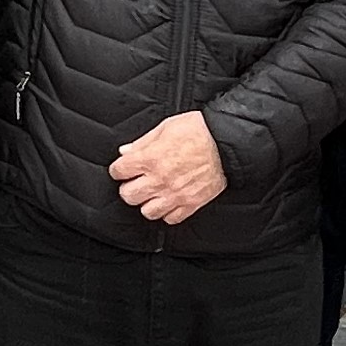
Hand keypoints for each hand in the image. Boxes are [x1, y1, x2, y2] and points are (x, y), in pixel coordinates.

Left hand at [108, 111, 224, 223]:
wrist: (226, 142)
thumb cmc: (199, 131)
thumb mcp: (165, 127)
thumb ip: (142, 143)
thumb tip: (125, 152)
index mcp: (151, 158)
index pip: (119, 171)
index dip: (118, 169)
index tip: (123, 168)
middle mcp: (160, 179)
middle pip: (129, 195)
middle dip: (128, 188)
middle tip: (135, 182)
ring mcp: (175, 194)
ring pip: (147, 212)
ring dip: (147, 203)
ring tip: (152, 194)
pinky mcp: (191, 203)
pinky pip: (171, 218)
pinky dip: (167, 212)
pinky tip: (169, 202)